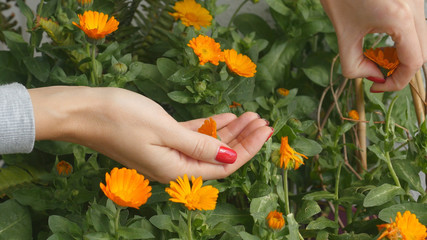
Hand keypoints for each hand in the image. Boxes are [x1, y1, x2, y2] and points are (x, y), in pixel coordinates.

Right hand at [29, 86, 272, 182]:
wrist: (83, 110)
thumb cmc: (120, 118)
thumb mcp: (165, 130)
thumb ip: (200, 146)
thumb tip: (231, 157)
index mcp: (176, 169)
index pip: (224, 165)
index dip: (248, 149)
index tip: (265, 131)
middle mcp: (174, 165)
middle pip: (219, 156)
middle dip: (244, 139)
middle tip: (264, 121)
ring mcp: (168, 151)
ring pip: (209, 144)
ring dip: (230, 131)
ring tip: (250, 115)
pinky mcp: (162, 137)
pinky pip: (193, 135)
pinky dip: (210, 127)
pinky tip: (226, 117)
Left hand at [320, 0, 426, 91]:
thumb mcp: (343, 34)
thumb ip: (354, 64)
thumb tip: (373, 76)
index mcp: (400, 18)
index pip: (414, 62)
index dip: (397, 81)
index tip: (377, 86)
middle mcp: (415, 7)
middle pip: (422, 52)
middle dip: (400, 69)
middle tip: (377, 72)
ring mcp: (418, 0)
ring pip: (422, 39)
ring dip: (403, 54)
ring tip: (377, 55)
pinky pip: (416, 26)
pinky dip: (403, 40)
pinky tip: (382, 39)